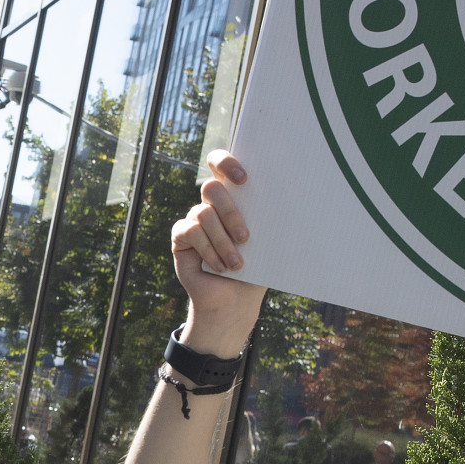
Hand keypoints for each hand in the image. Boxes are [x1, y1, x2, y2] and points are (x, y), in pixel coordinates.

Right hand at [170, 151, 266, 355]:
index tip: (244, 179)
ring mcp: (194, 219)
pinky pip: (191, 233)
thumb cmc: (256, 269)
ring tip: (237, 265)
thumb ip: (266, 220)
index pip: (221, 165)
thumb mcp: (267, 243)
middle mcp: (211, 204)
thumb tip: (284, 200)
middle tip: (246, 237)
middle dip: (231, 212)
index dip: (226, 162)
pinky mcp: (181, 238)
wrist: (235, 300)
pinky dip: (209, 251)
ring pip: (203, 213)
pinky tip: (220, 267)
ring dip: (223, 241)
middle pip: (211, 187)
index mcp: (234, 198)